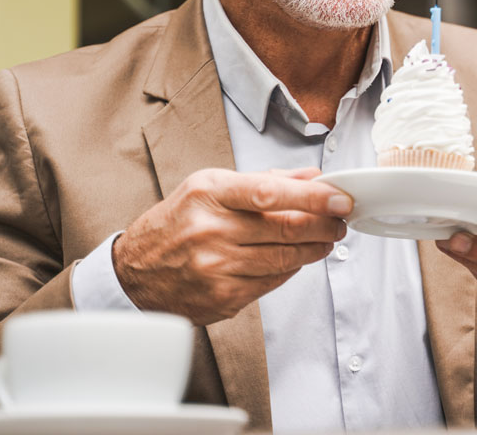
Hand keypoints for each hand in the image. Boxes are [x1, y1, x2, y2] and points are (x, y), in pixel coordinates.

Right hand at [113, 167, 350, 324]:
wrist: (135, 272)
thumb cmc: (177, 222)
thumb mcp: (211, 187)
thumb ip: (264, 181)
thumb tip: (313, 177)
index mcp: (209, 193)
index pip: (271, 193)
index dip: (313, 197)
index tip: (340, 198)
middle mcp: (210, 230)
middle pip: (285, 228)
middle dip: (324, 224)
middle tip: (341, 220)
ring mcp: (215, 267)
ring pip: (285, 259)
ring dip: (315, 249)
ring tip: (327, 239)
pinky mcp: (221, 298)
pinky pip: (272, 283)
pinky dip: (291, 270)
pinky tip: (298, 259)